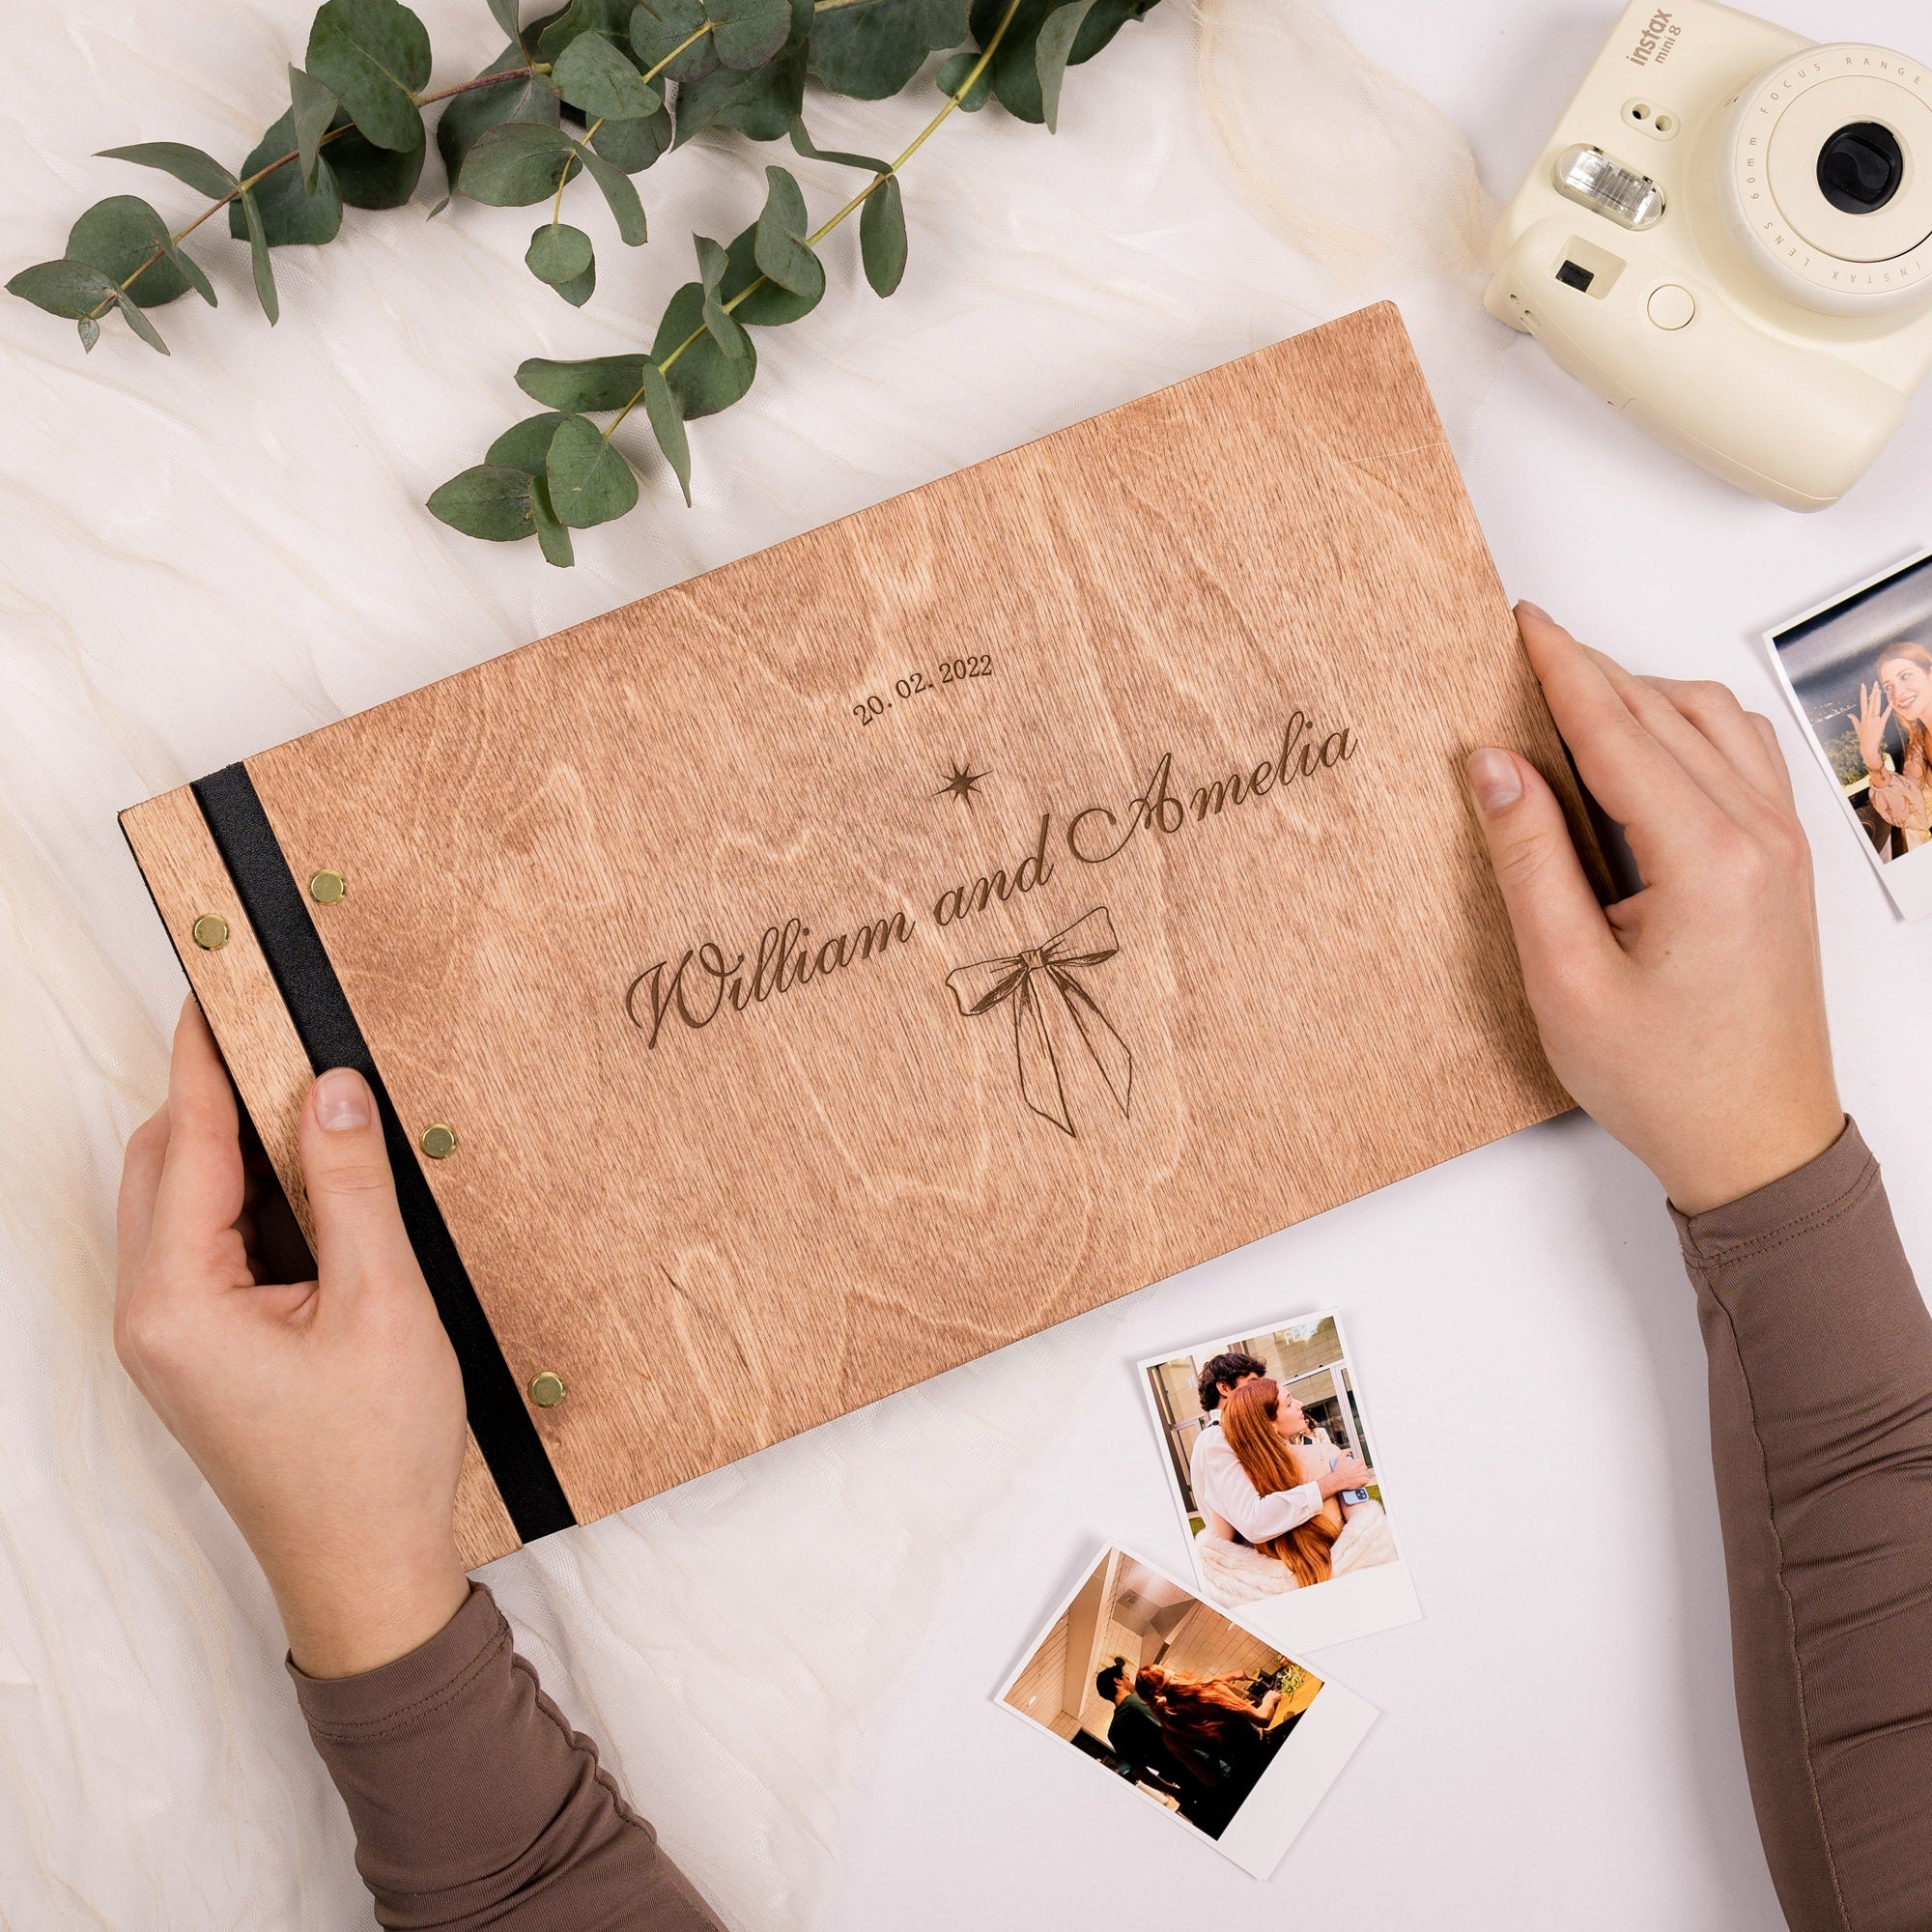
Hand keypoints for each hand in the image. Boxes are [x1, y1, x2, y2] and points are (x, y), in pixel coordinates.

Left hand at [116, 999, 469, 1677]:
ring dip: (233, 1148)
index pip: (184, 1144)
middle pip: (160, 1166)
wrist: (367, 1574)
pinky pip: (204, 1246)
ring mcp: (169, 1339)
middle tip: (283, 1036)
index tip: (219, 986)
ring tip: (307, 1103)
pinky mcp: (199, 1353)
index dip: (205, 1058)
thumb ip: (354, 1187)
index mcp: (177, 1302)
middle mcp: (150, 1316)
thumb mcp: (382, 1304)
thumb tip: (333, 1088)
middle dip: (215, 1096)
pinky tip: (308, 1185)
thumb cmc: (374, 1457)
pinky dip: (245, 1199)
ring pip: (179, 1204)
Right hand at [1316, 1453, 1369, 1497]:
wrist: (1339, 1480)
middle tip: (1354, 1473)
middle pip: (1364, 1468)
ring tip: (1356, 1477)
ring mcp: (1364, 1474)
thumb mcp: (1340, 1458)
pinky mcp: (1364, 1481)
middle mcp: (1362, 1467)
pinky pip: (1366, 1480)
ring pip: (1365, 1474)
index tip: (1354, 1468)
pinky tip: (1358, 1481)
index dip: (1357, 1465)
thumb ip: (1345, 1452)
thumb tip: (1349, 1453)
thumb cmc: (1339, 1470)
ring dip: (1362, 1475)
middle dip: (1360, 1470)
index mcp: (1358, 1462)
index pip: (1361, 1462)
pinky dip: (1363, 1481)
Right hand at [1467, 604, 1841, 1216]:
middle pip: (1666, 711)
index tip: (1521, 624)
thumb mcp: (1565, 979)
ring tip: (1572, 695)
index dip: (1560, 669)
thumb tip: (1494, 766)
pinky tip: (1643, 744)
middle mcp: (1759, 835)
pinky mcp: (1784, 861)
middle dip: (1592, 670)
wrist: (1755, 1143)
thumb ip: (1528, 861)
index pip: (1619, 728)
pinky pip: (1740, 756)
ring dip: (1642, 694)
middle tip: (1526, 649)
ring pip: (1712, 721)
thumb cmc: (1668, 1080)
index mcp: (1705, 858)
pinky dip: (1685, 727)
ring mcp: (1783, 844)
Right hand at [1856, 681, 1893, 773]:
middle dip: (1873, 692)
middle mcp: (1869, 716)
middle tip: (1874, 683)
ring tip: (1879, 688)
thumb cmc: (1863, 738)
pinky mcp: (1882, 723)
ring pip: (1877, 705)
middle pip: (1871, 701)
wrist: (1868, 746)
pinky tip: (1891, 702)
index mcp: (1863, 717)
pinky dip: (1889, 708)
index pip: (1863, 702)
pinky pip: (1886, 714)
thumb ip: (1854, 720)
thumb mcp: (1857, 728)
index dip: (1863, 693)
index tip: (1863, 685)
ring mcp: (1875, 719)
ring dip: (1878, 696)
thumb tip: (1849, 714)